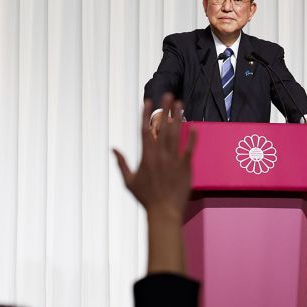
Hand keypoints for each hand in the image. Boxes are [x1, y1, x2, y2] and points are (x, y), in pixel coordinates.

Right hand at [114, 94, 196, 222]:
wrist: (163, 212)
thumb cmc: (146, 199)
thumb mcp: (129, 181)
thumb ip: (121, 163)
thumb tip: (113, 149)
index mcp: (146, 157)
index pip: (145, 130)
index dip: (146, 114)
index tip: (148, 102)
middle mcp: (160, 155)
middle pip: (163, 127)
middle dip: (165, 110)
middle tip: (168, 94)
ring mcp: (173, 160)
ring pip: (176, 134)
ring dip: (178, 118)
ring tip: (180, 104)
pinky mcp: (185, 167)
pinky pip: (190, 149)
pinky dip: (192, 137)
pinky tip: (194, 125)